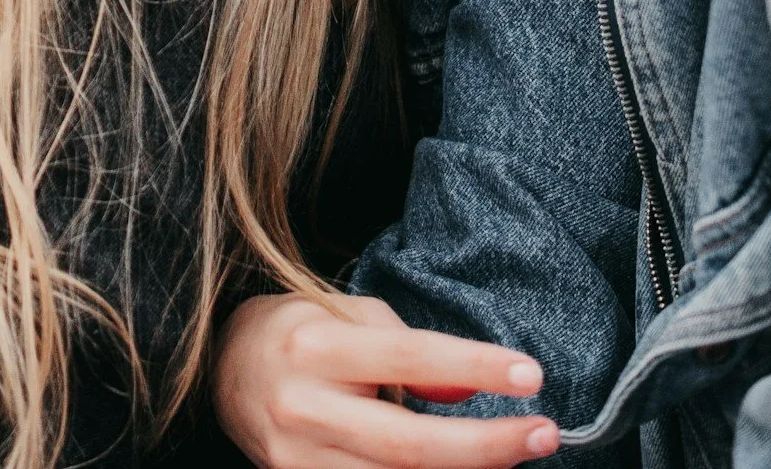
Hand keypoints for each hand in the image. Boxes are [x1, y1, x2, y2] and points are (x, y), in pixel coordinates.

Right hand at [214, 292, 559, 468]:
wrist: (225, 373)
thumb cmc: (300, 334)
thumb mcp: (350, 315)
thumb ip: (409, 350)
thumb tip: (465, 394)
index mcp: (315, 348)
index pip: (407, 357)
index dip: (472, 367)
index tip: (530, 375)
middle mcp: (304, 409)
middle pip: (408, 444)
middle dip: (485, 445)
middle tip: (545, 433)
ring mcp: (298, 461)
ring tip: (514, 456)